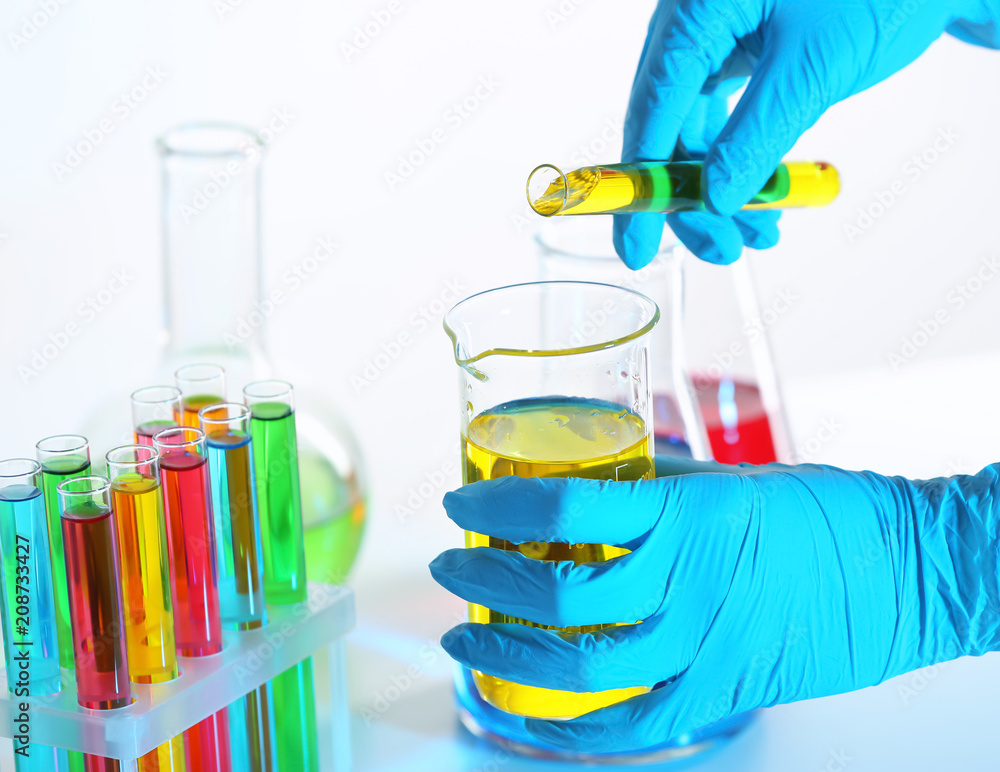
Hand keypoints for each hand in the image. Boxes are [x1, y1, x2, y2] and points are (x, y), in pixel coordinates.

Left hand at [430, 460, 999, 751]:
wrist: (910, 571)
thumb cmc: (828, 512)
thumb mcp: (731, 476)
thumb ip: (658, 482)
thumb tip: (598, 478)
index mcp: (688, 512)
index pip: (566, 506)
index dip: (500, 505)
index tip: (462, 501)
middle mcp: (688, 581)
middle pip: (558, 589)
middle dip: (486, 576)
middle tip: (452, 564)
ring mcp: (704, 645)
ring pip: (580, 662)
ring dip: (506, 650)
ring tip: (464, 635)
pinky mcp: (722, 691)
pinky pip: (633, 724)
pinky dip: (572, 727)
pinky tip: (528, 711)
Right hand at [615, 0, 999, 267]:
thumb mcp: (812, 69)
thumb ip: (756, 136)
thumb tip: (717, 198)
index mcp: (696, 9)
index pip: (652, 108)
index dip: (643, 183)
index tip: (636, 241)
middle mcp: (693, 23)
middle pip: (665, 127)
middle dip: (690, 198)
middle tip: (717, 247)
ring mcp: (713, 37)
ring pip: (693, 131)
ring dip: (719, 188)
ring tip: (754, 233)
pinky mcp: (738, 52)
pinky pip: (723, 120)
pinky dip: (741, 163)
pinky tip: (763, 201)